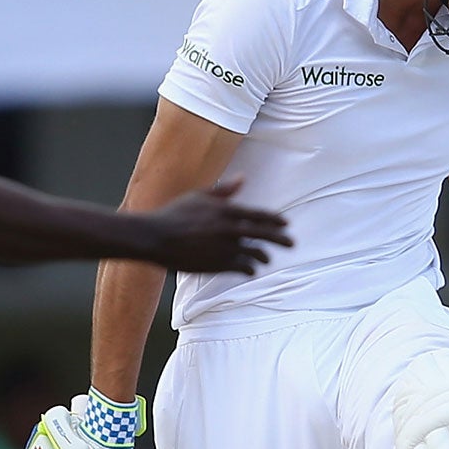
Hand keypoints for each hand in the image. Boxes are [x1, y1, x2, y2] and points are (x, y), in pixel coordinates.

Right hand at [137, 178, 289, 273]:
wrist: (156, 237)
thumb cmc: (174, 213)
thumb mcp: (199, 196)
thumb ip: (224, 190)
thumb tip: (243, 179)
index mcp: (226, 210)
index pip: (259, 215)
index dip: (275, 220)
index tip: (286, 223)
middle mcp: (229, 229)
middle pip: (263, 234)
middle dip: (280, 239)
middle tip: (292, 243)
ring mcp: (224, 248)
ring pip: (254, 253)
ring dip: (263, 256)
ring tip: (266, 259)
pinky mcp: (217, 264)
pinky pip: (241, 267)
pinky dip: (248, 268)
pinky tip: (251, 270)